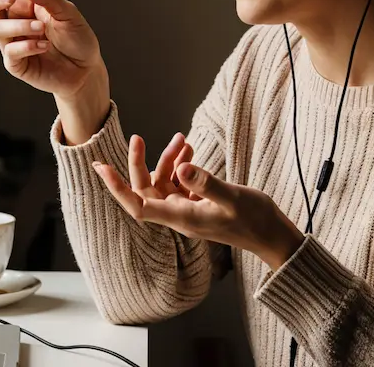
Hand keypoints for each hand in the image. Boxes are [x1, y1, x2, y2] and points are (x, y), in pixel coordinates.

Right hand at [0, 0, 109, 139]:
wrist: (87, 69)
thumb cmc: (78, 38)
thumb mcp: (67, 12)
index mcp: (25, 8)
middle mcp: (15, 25)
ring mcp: (14, 45)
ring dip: (20, 26)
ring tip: (42, 30)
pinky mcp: (17, 65)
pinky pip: (10, 52)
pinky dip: (26, 46)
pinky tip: (43, 45)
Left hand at [93, 132, 304, 270]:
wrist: (272, 235)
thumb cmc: (254, 220)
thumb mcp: (231, 197)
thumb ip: (205, 183)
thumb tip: (180, 168)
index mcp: (181, 217)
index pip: (138, 206)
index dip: (117, 188)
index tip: (101, 168)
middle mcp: (179, 214)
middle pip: (146, 189)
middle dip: (140, 162)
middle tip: (138, 138)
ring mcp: (188, 208)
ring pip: (165, 181)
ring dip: (169, 159)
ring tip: (183, 140)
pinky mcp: (198, 203)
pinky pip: (180, 182)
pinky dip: (182, 165)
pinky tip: (190, 151)